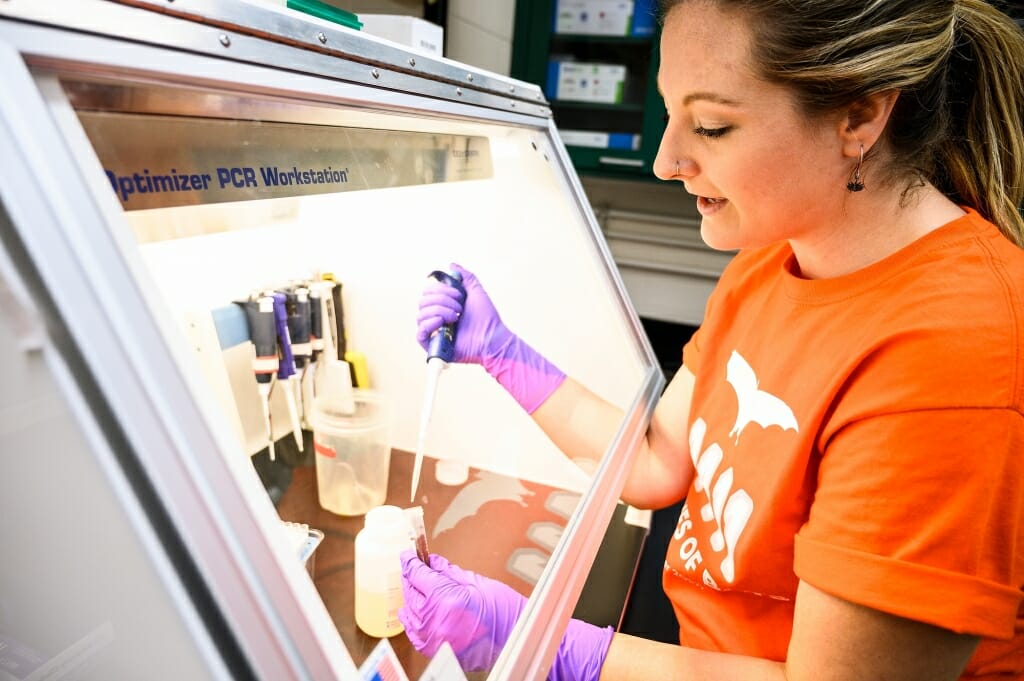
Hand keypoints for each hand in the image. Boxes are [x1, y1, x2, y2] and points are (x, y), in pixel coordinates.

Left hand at [398, 550, 524, 671]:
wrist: (515, 640)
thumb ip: (448, 572)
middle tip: (413, 567)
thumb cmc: (503, 612)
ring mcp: (432, 636)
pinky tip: (411, 611)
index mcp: (444, 597)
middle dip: (411, 577)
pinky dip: (411, 620)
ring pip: (409, 612)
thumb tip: (433, 562)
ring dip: (410, 597)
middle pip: (410, 591)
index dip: (410, 561)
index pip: (417, 574)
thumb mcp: (476, 582)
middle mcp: (434, 618)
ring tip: (415, 587)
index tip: (408, 555)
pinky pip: (414, 633)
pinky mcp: (434, 649)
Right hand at [414, 264, 565, 412]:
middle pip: (422, 302)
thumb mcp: (476, 291)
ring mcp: (434, 332)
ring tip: (456, 317)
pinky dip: (429, 324)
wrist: (493, 338)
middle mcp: (436, 318)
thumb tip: (451, 265)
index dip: (440, 289)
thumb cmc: (487, 318)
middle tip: (459, 307)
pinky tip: (442, 322)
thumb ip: (465, 277)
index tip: (458, 294)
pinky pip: (420, 333)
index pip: (428, 292)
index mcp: (443, 306)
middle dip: (441, 299)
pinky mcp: (434, 346)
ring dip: (440, 311)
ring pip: (421, 315)